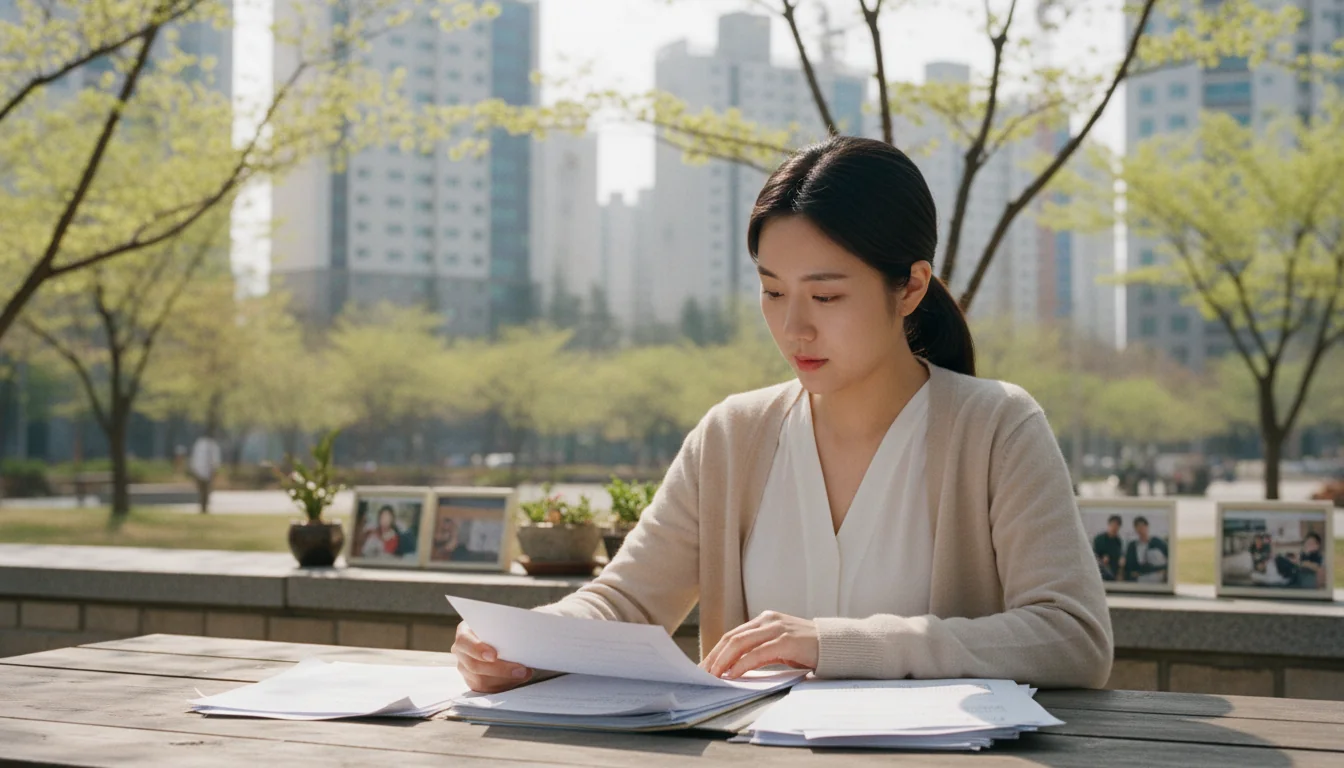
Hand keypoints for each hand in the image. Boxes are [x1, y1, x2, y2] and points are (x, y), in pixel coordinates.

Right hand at [451, 622, 531, 692]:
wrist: (504, 637)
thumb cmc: (503, 626)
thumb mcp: (503, 620)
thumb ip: (508, 624)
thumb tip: (524, 627)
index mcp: (464, 632)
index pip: (464, 641)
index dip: (477, 649)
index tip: (494, 655)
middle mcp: (461, 652)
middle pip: (474, 666)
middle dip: (500, 669)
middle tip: (521, 669)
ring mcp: (465, 669)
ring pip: (480, 681)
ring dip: (505, 679)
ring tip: (524, 673)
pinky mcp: (473, 682)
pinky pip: (486, 690)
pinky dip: (504, 685)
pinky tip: (517, 679)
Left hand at [699, 610, 818, 679]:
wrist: (837, 646)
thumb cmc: (808, 649)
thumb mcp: (780, 647)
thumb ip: (760, 651)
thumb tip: (734, 668)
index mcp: (765, 620)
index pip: (733, 635)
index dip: (716, 651)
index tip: (705, 668)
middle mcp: (768, 620)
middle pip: (732, 638)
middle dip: (714, 657)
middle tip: (703, 674)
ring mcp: (777, 628)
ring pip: (740, 643)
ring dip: (723, 661)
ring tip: (713, 676)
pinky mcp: (786, 640)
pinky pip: (757, 653)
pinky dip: (742, 664)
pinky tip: (733, 674)